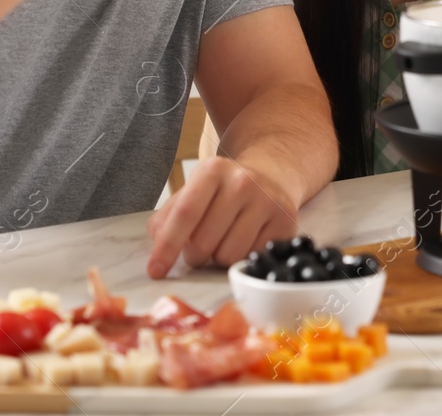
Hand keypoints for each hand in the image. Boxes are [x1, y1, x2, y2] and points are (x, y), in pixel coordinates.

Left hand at [145, 157, 297, 277]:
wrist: (271, 179)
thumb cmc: (223, 193)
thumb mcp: (193, 192)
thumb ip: (168, 217)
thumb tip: (158, 243)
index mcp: (213, 170)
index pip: (185, 214)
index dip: (167, 246)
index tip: (155, 271)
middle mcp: (242, 182)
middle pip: (204, 242)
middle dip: (194, 255)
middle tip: (200, 247)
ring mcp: (267, 201)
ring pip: (227, 257)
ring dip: (218, 259)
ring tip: (224, 242)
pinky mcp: (286, 222)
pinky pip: (251, 260)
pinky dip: (241, 260)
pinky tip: (245, 243)